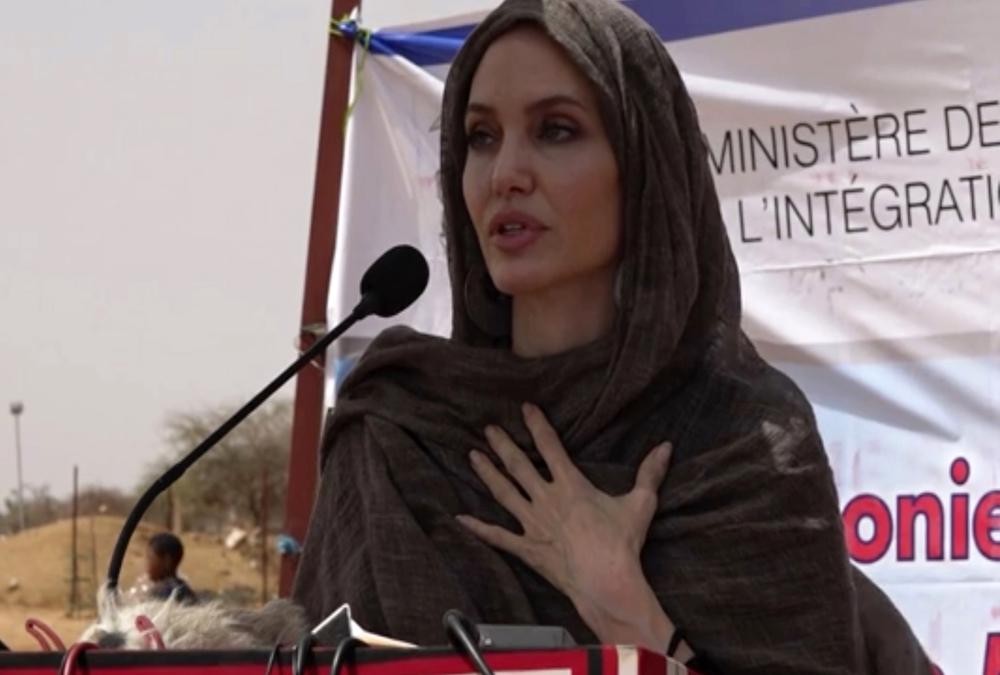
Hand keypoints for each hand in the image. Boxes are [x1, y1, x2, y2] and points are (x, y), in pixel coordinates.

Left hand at [457, 402, 676, 649]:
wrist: (606, 582)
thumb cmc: (622, 544)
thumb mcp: (640, 503)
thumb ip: (650, 473)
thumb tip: (666, 447)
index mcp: (571, 485)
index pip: (550, 447)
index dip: (537, 425)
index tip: (526, 408)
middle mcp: (546, 500)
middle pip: (519, 466)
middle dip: (503, 445)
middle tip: (489, 429)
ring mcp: (532, 524)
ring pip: (503, 493)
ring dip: (487, 474)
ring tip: (472, 456)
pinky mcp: (526, 548)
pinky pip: (497, 536)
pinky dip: (478, 527)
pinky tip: (461, 518)